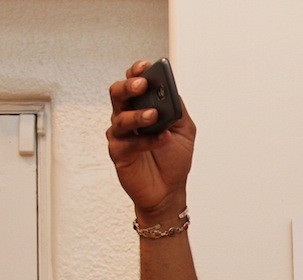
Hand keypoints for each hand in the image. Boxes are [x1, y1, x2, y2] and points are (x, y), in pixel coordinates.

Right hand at [106, 60, 195, 220]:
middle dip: (128, 86)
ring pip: (120, 118)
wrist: (169, 190)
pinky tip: (161, 139)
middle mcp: (127, 117)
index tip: (145, 66)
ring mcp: (121, 135)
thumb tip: (171, 89)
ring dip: (138, 115)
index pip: (134, 82)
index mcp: (141, 106)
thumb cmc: (174, 158)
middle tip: (141, 85)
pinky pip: (129, 143)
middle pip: (118, 94)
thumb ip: (177, 108)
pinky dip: (146, 140)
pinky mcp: (118, 154)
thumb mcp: (184, 129)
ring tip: (154, 115)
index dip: (136, 72)